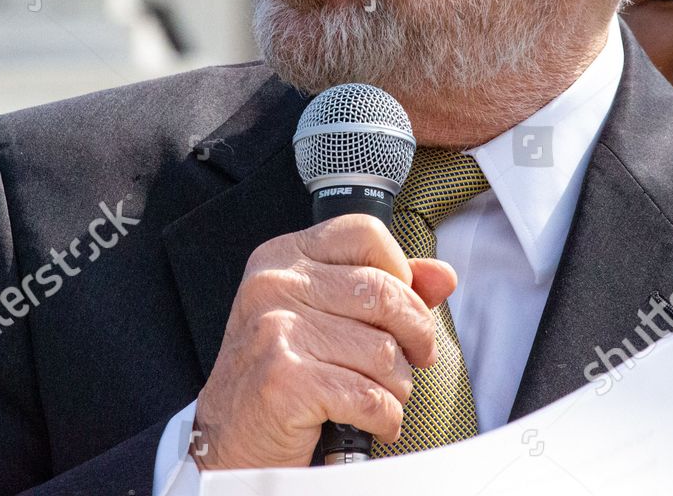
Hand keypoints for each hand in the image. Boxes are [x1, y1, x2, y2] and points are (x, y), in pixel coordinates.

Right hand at [190, 213, 455, 469]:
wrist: (229, 440)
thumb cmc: (280, 374)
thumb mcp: (324, 316)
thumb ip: (383, 288)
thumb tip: (443, 276)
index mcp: (282, 258)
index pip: (365, 233)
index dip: (400, 271)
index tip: (401, 305)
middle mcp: (274, 285)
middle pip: (384, 292)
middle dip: (416, 334)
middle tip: (415, 358)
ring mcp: (276, 331)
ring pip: (383, 351)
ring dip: (397, 385)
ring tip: (377, 394)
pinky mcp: (285, 380)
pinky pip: (370, 396)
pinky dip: (383, 417)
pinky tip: (370, 420)